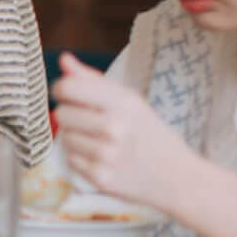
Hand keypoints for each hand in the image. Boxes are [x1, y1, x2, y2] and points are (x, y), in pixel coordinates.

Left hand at [51, 53, 195, 210]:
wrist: (175, 175)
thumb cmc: (149, 132)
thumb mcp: (129, 99)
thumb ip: (92, 79)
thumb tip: (63, 59)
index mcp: (122, 102)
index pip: (68, 87)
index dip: (61, 89)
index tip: (67, 93)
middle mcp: (114, 127)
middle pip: (62, 113)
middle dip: (70, 115)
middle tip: (90, 120)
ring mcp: (106, 155)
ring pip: (65, 137)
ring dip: (76, 137)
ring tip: (98, 140)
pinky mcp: (100, 177)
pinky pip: (71, 159)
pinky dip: (80, 157)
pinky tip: (100, 157)